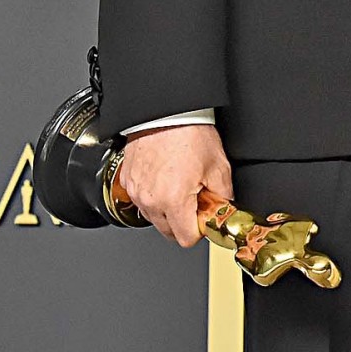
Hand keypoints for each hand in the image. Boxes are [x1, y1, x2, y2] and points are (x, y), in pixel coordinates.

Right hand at [117, 124, 231, 246]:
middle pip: (168, 231)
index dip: (200, 230)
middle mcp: (150, 201)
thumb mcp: (218, 166)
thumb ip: (223, 194)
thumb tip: (223, 207)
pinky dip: (154, 197)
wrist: (167, 113)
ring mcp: (136, 192)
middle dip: (185, 221)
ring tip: (181, 186)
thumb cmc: (190, 134)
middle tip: (197, 200)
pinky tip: (166, 179)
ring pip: (154, 218)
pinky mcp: (127, 182)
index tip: (205, 218)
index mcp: (173, 200)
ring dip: (168, 210)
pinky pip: (142, 201)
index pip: (186, 238)